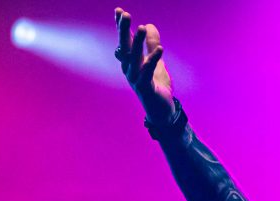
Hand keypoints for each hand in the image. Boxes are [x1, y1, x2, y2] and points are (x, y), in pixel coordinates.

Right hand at [115, 7, 175, 124]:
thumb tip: (149, 25)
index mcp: (130, 62)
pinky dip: (153, 60)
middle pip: (124, 47)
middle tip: (125, 14)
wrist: (161, 111)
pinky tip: (160, 50)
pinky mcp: (145, 87)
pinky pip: (149, 71)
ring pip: (134, 58)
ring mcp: (135, 79)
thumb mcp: (156, 62)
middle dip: (124, 31)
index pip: (124, 41)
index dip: (121, 27)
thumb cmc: (156, 86)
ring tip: (142, 27)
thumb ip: (152, 45)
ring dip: (137, 43)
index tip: (119, 10)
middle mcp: (129, 69)